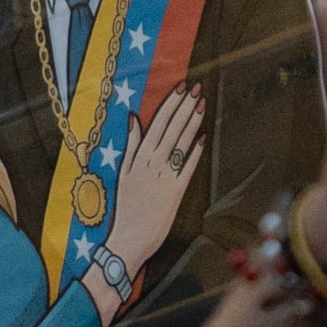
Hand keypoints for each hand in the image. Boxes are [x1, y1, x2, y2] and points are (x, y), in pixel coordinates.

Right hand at [107, 82, 208, 279]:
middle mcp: (152, 164)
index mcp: (138, 158)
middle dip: (183, 107)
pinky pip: (187, 167)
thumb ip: (130, 146)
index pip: (156, 124)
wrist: (130, 238)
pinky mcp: (176, 192)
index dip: (169, 105)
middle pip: (170, 129)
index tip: (180, 88)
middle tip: (196, 87)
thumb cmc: (126, 208)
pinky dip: (195, 152)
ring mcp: (165, 177)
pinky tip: (203, 137)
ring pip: (180, 143)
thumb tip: (132, 119)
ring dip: (191, 122)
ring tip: (201, 104)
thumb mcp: (123, 174)